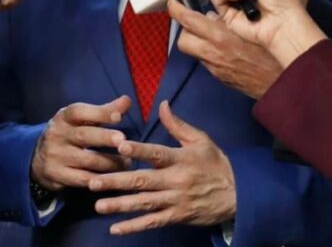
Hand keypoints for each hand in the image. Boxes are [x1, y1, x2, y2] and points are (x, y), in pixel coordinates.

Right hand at [31, 95, 132, 191]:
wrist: (38, 159)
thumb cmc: (69, 134)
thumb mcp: (81, 120)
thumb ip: (104, 111)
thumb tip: (127, 100)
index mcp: (64, 117)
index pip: (79, 112)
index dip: (99, 113)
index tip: (118, 116)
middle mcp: (57, 135)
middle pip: (83, 135)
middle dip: (105, 138)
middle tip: (123, 141)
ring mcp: (56, 156)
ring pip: (87, 160)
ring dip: (110, 162)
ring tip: (128, 162)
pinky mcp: (57, 176)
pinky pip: (82, 179)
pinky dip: (100, 179)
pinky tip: (113, 178)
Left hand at [89, 101, 235, 235]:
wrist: (238, 193)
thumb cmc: (215, 163)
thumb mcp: (200, 140)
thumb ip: (177, 125)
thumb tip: (161, 104)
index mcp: (181, 159)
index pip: (157, 153)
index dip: (139, 150)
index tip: (120, 146)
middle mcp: (176, 180)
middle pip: (143, 181)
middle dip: (117, 181)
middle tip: (93, 181)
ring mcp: (175, 201)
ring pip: (144, 204)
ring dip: (120, 205)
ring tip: (98, 205)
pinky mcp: (177, 217)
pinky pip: (153, 222)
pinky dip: (134, 227)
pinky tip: (115, 228)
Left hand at [167, 0, 281, 98]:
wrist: (284, 81)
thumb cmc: (273, 50)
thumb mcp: (251, 27)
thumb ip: (229, 20)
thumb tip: (213, 16)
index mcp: (221, 37)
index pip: (189, 21)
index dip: (177, 10)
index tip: (173, 3)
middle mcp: (214, 54)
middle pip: (184, 40)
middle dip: (186, 30)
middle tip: (195, 21)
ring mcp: (216, 69)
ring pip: (195, 52)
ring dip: (198, 42)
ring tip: (211, 34)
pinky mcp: (221, 78)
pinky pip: (207, 62)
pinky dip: (210, 53)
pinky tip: (223, 49)